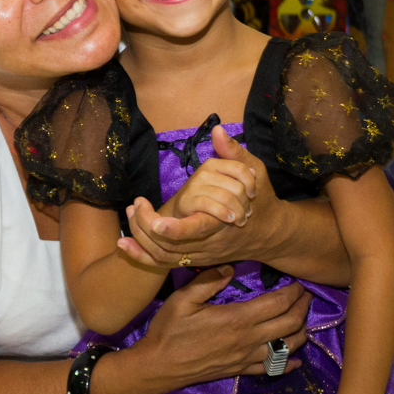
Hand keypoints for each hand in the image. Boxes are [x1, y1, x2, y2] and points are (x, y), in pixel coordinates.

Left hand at [117, 128, 281, 268]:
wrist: (270, 232)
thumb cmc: (263, 200)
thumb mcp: (255, 172)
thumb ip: (235, 153)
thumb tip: (218, 131)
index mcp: (224, 223)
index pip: (197, 230)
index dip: (175, 229)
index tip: (156, 220)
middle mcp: (211, 243)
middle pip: (172, 247)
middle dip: (148, 229)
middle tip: (135, 206)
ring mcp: (201, 254)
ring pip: (164, 257)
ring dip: (142, 240)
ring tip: (130, 215)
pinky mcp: (194, 258)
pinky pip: (163, 263)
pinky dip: (141, 256)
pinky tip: (124, 244)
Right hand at [139, 267, 312, 385]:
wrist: (157, 367)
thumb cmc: (169, 330)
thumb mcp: (183, 299)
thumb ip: (209, 280)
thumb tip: (232, 265)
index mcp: (238, 319)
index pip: (278, 304)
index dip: (294, 292)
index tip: (300, 281)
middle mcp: (248, 340)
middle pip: (289, 324)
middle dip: (303, 308)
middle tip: (308, 295)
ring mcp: (246, 358)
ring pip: (286, 348)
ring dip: (301, 332)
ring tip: (304, 318)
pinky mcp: (239, 370)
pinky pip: (270, 369)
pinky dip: (287, 363)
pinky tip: (295, 359)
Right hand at [168, 143, 255, 225]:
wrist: (184, 210)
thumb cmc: (210, 196)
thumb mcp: (226, 181)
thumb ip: (240, 173)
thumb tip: (254, 171)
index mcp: (215, 163)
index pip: (240, 168)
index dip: (250, 183)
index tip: (252, 195)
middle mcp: (204, 172)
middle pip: (236, 186)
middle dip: (245, 203)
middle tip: (246, 213)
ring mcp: (195, 185)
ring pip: (227, 198)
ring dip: (238, 212)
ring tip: (240, 220)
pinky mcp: (188, 200)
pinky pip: (212, 206)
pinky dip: (224, 214)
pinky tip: (230, 219)